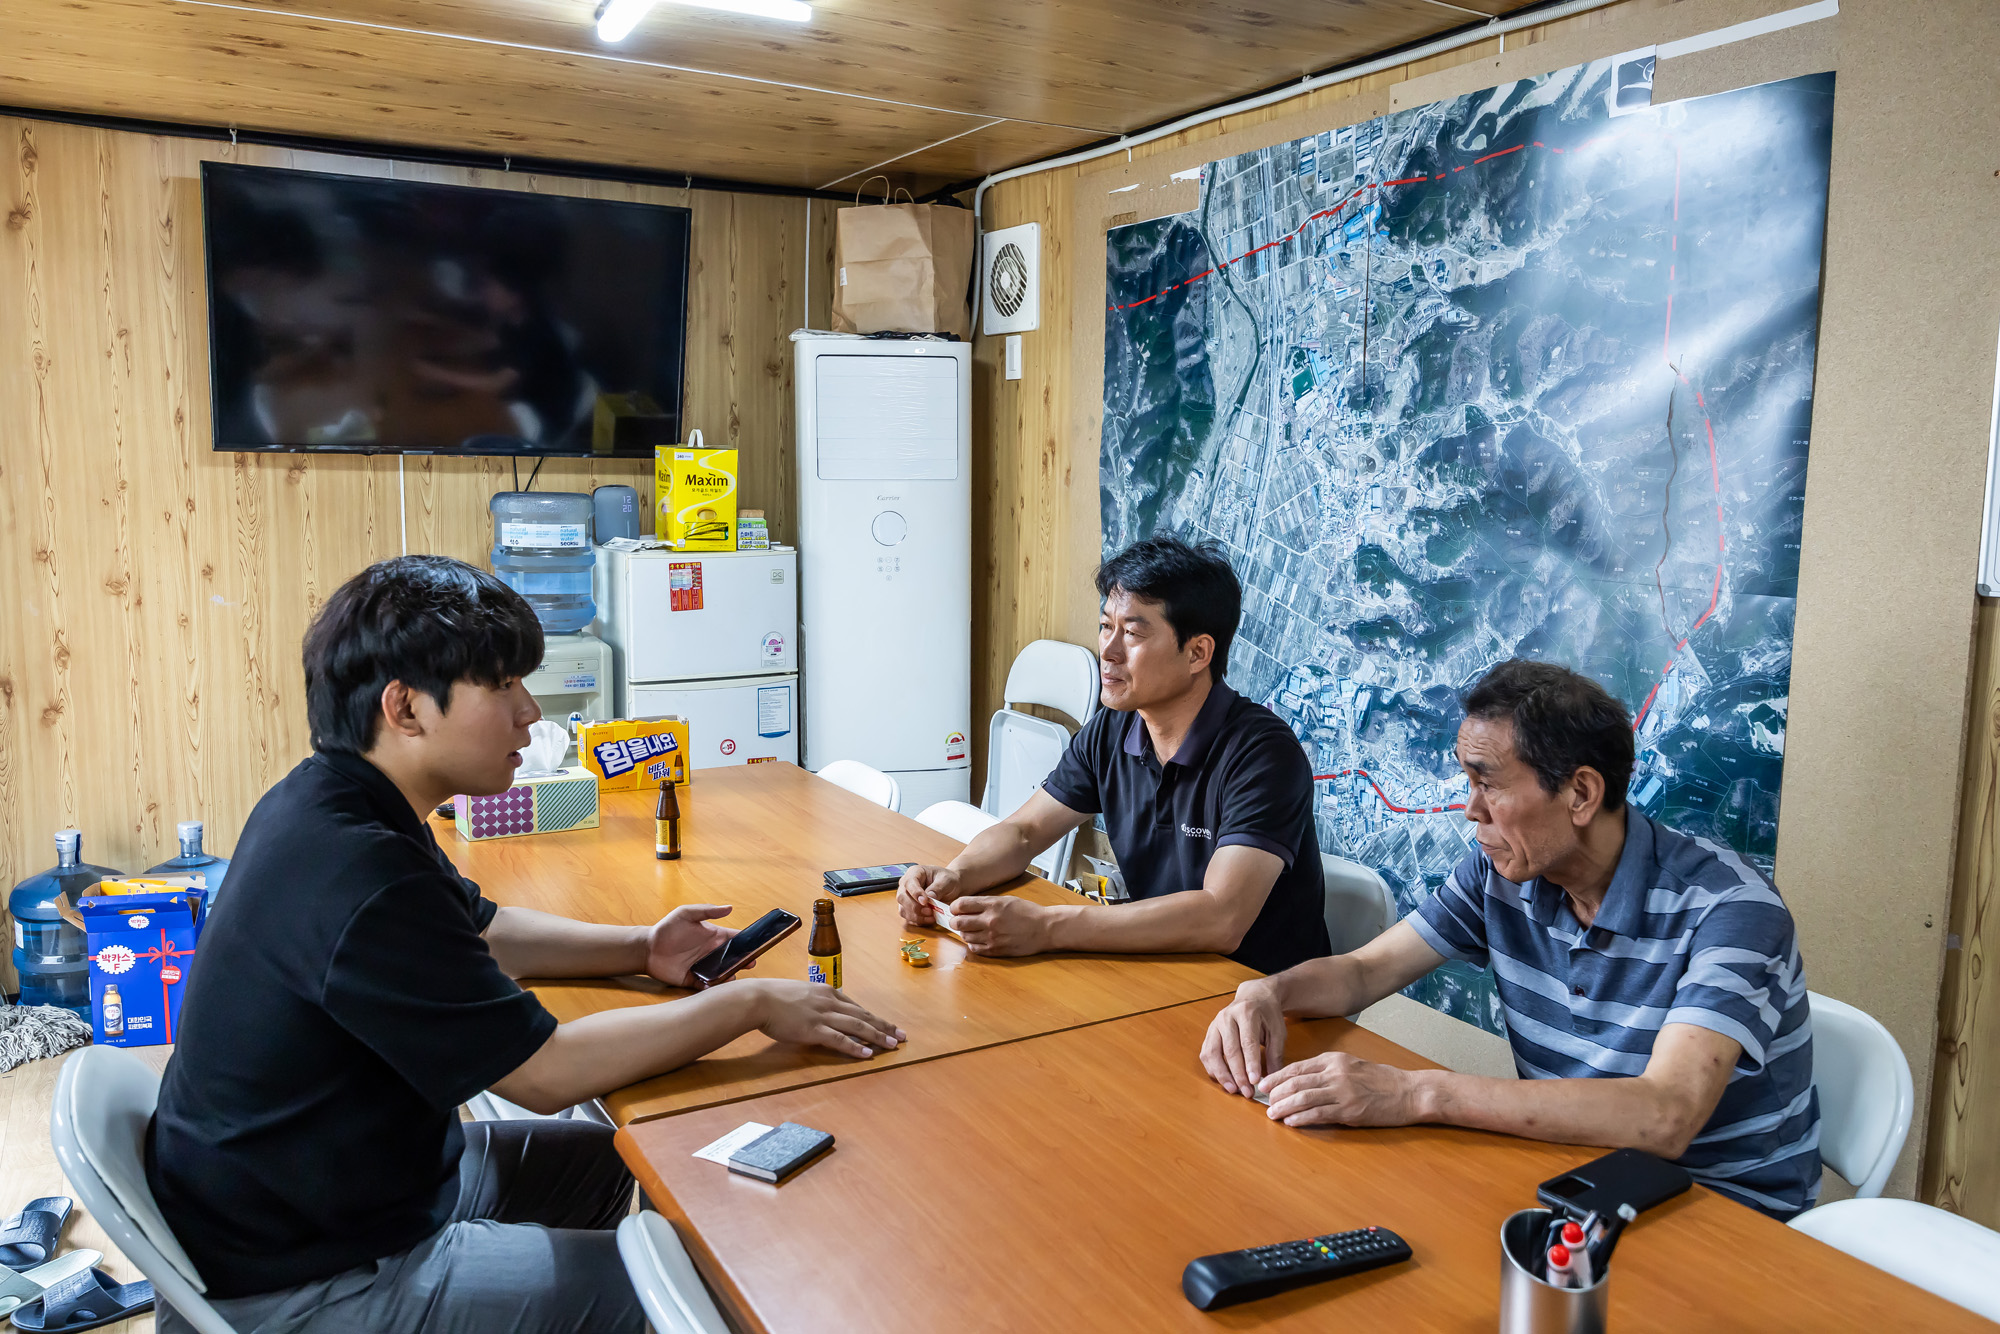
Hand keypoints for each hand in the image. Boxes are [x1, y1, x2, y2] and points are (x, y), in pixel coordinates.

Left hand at [641, 905, 741, 987]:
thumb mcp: (686, 914)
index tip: (757, 946)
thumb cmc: (667, 928)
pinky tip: (714, 985)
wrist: (648, 948)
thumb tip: (729, 908)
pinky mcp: (694, 979)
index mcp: (714, 937)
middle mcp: (712, 953)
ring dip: (729, 976)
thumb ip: (707, 911)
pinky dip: (712, 987)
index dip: (748, 942)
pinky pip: (707, 986)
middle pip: (734, 959)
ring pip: (723, 974)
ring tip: (731, 975)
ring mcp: (704, 967)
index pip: (736, 939)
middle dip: (744, 962)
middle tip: (749, 963)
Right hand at [746, 979, 906, 1058]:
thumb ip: (813, 1000)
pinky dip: (856, 1047)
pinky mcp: (814, 1030)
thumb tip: (818, 1008)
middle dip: (884, 1026)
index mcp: (826, 992)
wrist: (759, 998)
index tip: (886, 1024)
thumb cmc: (773, 996)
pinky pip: (840, 1039)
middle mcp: (830, 1002)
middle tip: (901, 1035)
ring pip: (857, 1026)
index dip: (873, 1017)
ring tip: (893, 1045)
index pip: (856, 1006)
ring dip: (878, 1036)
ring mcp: (823, 1015)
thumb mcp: (799, 993)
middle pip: (863, 1015)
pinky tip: (868, 1054)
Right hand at [897, 865, 960, 925]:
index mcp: (915, 872)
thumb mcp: (947, 880)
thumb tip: (929, 897)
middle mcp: (906, 884)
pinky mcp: (909, 908)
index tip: (925, 902)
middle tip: (930, 911)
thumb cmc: (947, 880)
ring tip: (931, 916)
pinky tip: (929, 919)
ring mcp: (906, 897)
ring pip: (903, 909)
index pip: (909, 882)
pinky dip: (918, 921)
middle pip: (902, 897)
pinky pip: (908, 917)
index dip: (915, 893)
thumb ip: (938, 887)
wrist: (951, 887)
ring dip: (916, 916)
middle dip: (915, 907)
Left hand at [945, 894, 1051, 956]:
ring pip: (964, 936)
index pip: (961, 904)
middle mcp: (990, 921)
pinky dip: (973, 944)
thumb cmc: (1027, 912)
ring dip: (965, 933)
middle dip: (955, 921)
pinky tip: (980, 939)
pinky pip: (974, 948)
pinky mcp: (996, 950)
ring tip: (973, 930)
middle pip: (958, 922)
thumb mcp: (1006, 900)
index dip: (955, 906)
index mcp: (992, 905)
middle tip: (958, 920)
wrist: (1045, 929)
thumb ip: (985, 903)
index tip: (956, 909)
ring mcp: (992, 937)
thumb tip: (965, 907)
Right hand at [1201, 979, 1287, 1095]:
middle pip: (1230, 1050)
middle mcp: (1227, 1017)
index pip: (1247, 1042)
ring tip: (1233, 1089)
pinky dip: (1212, 1068)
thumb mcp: (1278, 1031)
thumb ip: (1275, 1054)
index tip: (1255, 1082)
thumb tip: (1272, 1079)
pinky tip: (1222, 1080)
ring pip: (1212, 1052)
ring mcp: (1215, 1023)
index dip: (1251, 1064)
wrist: (1254, 996)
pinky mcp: (1209, 1031)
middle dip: (1238, 1074)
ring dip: (1222, 1074)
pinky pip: (1206, 1053)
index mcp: (1246, 1013)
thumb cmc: (1268, 1014)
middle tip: (1247, 1092)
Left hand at [1257, 1051, 1422, 1127]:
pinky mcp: (1350, 1111)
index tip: (1264, 1085)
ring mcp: (1343, 1092)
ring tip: (1272, 1115)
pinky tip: (1291, 1122)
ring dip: (1284, 1107)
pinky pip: (1319, 1114)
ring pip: (1303, 1098)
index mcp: (1334, 1060)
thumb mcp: (1352, 1066)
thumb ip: (1328, 1071)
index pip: (1297, 1067)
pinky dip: (1301, 1118)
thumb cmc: (1382, 1080)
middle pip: (1296, 1082)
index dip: (1277, 1077)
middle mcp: (1336, 1073)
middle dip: (1275, 1093)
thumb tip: (1301, 1081)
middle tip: (1264, 1102)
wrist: (1410, 1092)